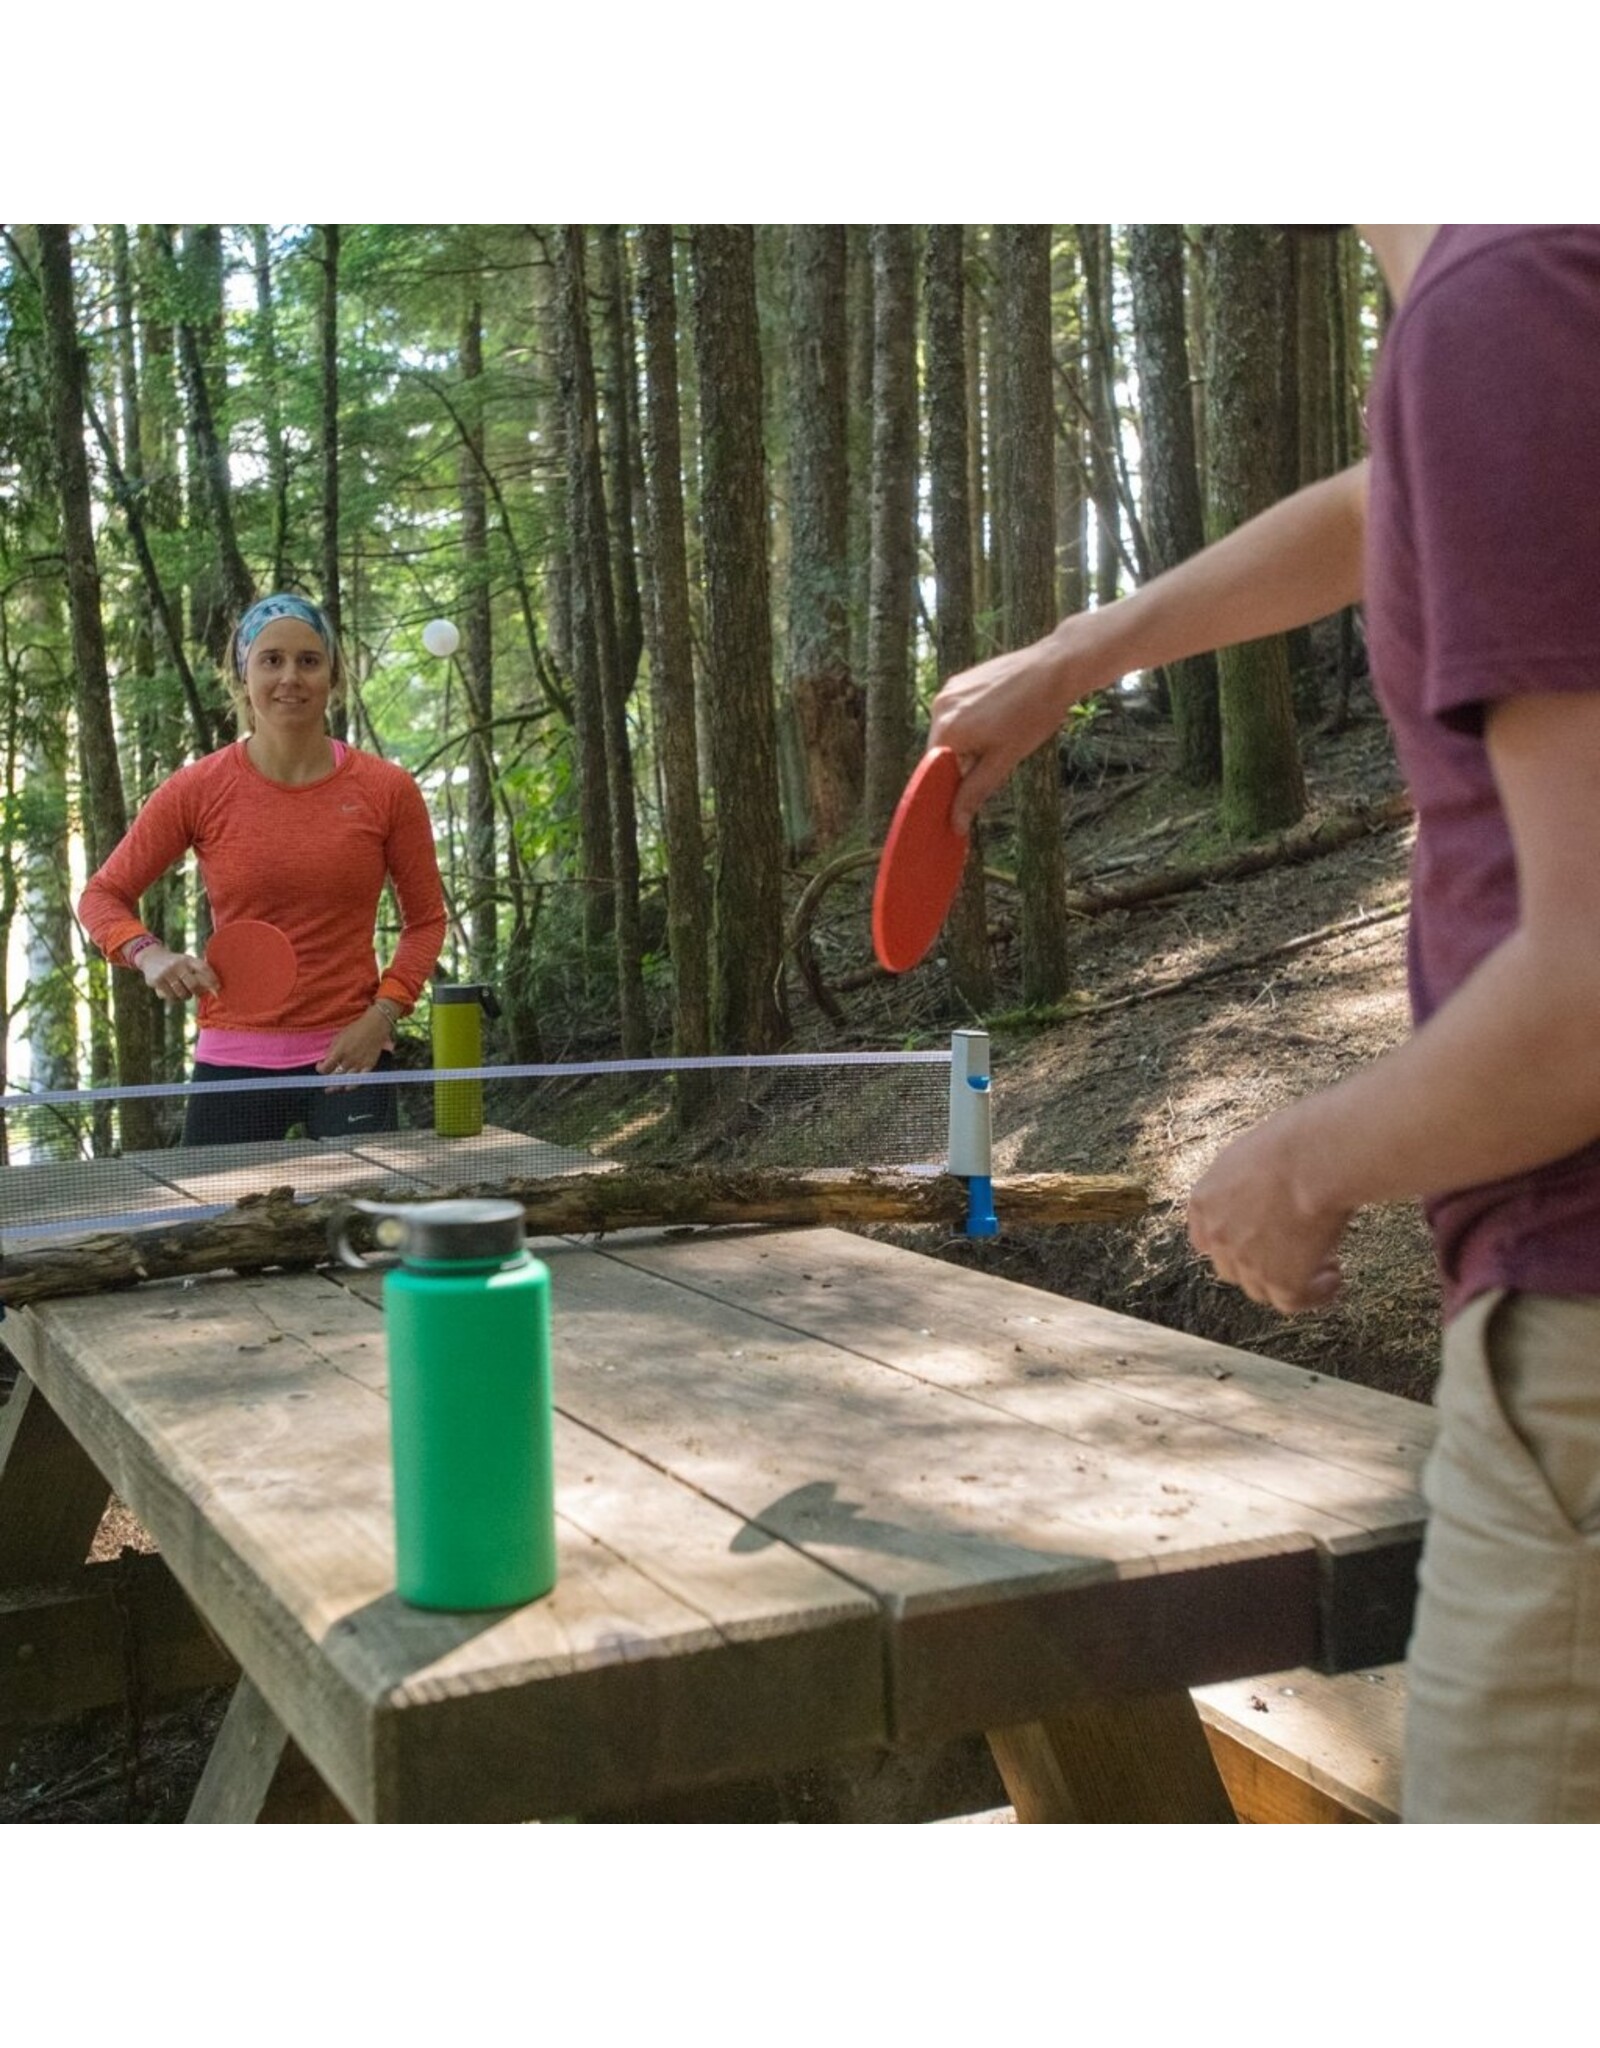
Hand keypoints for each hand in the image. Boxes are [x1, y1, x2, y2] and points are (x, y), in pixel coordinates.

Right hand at [139, 944, 219, 1003]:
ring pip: (182, 994)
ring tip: (183, 991)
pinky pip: (170, 997)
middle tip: (197, 993)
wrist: (151, 957)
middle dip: (198, 992)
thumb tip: (216, 989)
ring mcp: (166, 972)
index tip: (218, 989)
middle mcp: (177, 964)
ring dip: (185, 996)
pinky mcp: (157, 980)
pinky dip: (174, 998)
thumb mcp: (187, 962)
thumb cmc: (176, 964)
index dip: (212, 979)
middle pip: (193, 985)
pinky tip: (171, 991)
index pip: (203, 968)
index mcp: (188, 959)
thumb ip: (199, 973)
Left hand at [316, 1006, 392, 1085]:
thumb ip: (332, 1050)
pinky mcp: (369, 1066)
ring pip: (346, 1081)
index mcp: (339, 1052)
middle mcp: (348, 1060)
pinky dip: (352, 1085)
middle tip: (325, 1084)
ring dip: (338, 1086)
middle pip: (335, 1076)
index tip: (320, 1066)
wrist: (375, 1026)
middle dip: (328, 1081)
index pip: (325, 1068)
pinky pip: (360, 1080)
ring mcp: (359, 1064)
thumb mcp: (339, 1037)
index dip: (320, 1069)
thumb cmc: (356, 1029)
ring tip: (333, 1089)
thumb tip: (327, 1060)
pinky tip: (347, 1087)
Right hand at [928, 627, 1083, 831]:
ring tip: (1003, 733)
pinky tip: (1000, 717)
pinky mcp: (961, 680)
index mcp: (947, 730)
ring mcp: (949, 690)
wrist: (1054, 669)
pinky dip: (973, 722)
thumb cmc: (1033, 715)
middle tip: (996, 760)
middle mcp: (940, 707)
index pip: (935, 773)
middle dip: (964, 762)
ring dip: (970, 742)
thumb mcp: (1003, 761)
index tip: (971, 793)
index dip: (952, 787)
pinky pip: (958, 712)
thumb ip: (975, 793)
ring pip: (952, 731)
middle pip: (943, 751)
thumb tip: (955, 824)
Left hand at [1187, 1107, 1349, 1313]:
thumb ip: (1246, 1182)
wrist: (1314, 1159)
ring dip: (1290, 1280)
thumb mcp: (1250, 1154)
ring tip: (1324, 1265)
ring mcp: (1247, 1262)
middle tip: (1292, 1252)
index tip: (1255, 1240)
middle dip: (1261, 1263)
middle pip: (1231, 1267)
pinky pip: (1292, 1302)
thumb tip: (1266, 1193)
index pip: (1205, 1237)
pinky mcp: (1281, 1281)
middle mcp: (1218, 1235)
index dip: (1231, 1243)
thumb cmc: (1293, 1141)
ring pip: (1260, 1289)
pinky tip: (1333, 1280)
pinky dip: (1313, 1296)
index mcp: (1205, 1201)